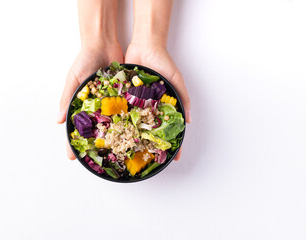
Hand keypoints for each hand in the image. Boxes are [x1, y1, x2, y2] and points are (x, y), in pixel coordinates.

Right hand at [57, 43, 122, 159]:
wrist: (104, 44)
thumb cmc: (84, 60)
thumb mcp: (74, 79)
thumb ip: (67, 98)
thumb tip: (58, 120)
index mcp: (81, 105)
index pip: (74, 128)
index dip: (72, 143)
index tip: (72, 157)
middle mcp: (96, 107)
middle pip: (94, 130)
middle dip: (94, 145)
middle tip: (97, 161)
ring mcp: (110, 103)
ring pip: (112, 123)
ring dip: (114, 136)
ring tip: (116, 152)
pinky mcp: (123, 96)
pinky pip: (126, 110)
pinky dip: (128, 120)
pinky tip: (132, 133)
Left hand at [125, 42, 190, 160]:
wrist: (144, 45)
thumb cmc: (164, 62)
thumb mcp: (176, 79)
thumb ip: (183, 97)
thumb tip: (189, 119)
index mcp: (164, 106)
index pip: (170, 129)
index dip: (173, 144)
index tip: (174, 159)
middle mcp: (149, 107)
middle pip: (151, 130)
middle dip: (151, 145)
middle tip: (149, 161)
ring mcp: (136, 103)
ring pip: (134, 123)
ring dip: (133, 136)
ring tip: (131, 152)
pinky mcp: (124, 96)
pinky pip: (122, 110)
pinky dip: (119, 121)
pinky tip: (116, 133)